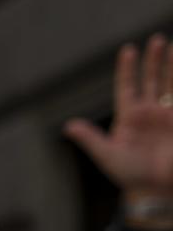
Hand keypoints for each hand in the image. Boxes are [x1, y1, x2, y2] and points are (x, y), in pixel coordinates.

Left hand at [66, 36, 172, 218]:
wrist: (156, 190)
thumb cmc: (129, 176)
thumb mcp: (107, 156)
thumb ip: (91, 138)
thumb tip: (68, 126)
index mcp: (129, 117)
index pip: (128, 87)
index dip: (127, 69)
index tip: (128, 49)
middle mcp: (150, 112)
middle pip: (152, 79)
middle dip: (154, 60)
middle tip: (157, 40)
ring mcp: (167, 115)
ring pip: (171, 84)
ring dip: (172, 66)